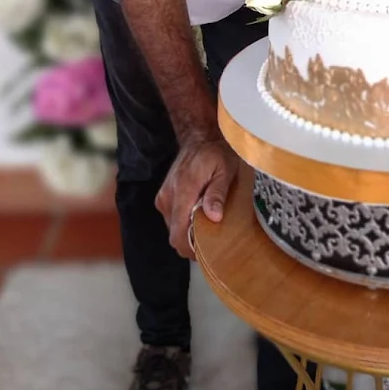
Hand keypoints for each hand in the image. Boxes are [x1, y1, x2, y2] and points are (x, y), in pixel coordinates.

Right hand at [155, 137, 238, 258]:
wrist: (200, 136)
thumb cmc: (216, 152)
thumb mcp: (224, 170)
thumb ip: (217, 193)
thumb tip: (214, 217)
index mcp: (183, 191)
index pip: (178, 233)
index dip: (190, 249)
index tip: (206, 253)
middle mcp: (168, 196)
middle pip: (174, 235)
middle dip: (191, 242)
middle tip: (212, 241)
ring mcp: (164, 196)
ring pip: (173, 228)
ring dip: (187, 231)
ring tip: (208, 225)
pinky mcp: (164, 196)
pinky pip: (172, 218)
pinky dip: (184, 222)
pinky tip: (199, 215)